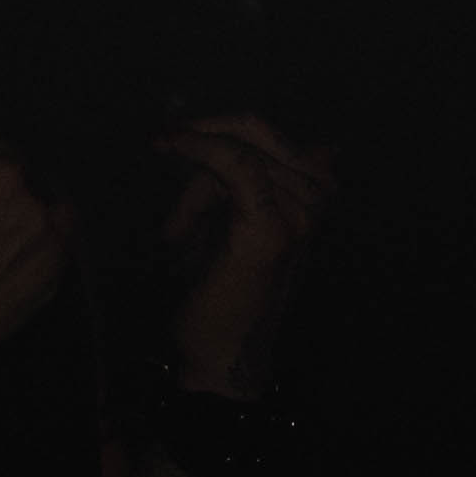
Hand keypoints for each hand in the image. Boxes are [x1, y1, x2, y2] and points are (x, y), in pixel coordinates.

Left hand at [151, 113, 330, 400]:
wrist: (221, 353)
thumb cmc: (220, 290)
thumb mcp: (229, 222)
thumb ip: (243, 178)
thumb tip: (276, 137)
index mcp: (312, 198)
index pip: (269, 136)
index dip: (219, 123)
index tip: (171, 130)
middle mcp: (314, 203)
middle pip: (255, 136)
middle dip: (203, 143)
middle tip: (161, 147)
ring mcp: (298, 216)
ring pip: (239, 151)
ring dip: (195, 184)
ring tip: (180, 232)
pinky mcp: (271, 230)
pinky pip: (236, 165)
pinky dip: (201, 149)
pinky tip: (171, 144)